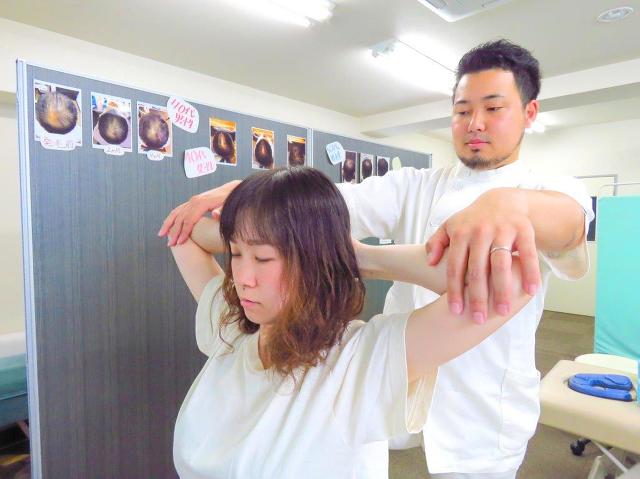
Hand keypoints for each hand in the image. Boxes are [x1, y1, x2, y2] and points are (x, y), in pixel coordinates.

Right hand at [158, 180, 239, 245]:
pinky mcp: (193, 202)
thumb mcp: (229, 206)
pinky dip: (172, 218)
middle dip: (174, 232)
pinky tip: (169, 225)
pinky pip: (179, 210)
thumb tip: (214, 214)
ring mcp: (193, 201)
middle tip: (171, 244)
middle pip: (180, 218)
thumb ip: (222, 210)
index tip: (180, 242)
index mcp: (201, 203)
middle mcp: (194, 201)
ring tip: (162, 235)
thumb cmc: (231, 200)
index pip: (189, 220)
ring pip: (176, 212)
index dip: (184, 232)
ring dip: (168, 224)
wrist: (232, 189)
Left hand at [425, 188, 539, 323]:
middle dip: (478, 297)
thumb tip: (429, 262)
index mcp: (461, 234)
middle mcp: (481, 232)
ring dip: (502, 290)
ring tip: (503, 312)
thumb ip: (436, 243)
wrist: (501, 200)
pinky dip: (530, 272)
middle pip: (477, 270)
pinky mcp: (523, 230)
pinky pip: (528, 254)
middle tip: (479, 319)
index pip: (455, 267)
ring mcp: (503, 231)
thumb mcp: (450, 226)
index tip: (456, 311)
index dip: (455, 290)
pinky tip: (530, 291)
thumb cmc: (472, 220)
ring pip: (501, 265)